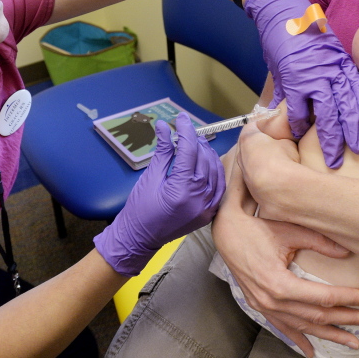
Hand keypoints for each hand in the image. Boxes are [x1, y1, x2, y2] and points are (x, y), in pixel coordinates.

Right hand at [94, 113, 225, 275]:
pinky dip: (214, 170)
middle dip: (196, 140)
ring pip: (215, 170)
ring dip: (207, 153)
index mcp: (181, 189)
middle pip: (204, 158)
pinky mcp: (209, 212)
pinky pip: (218, 186)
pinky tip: (206, 161)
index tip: (181, 118)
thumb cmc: (140, 209)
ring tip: (195, 143)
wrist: (140, 239)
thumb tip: (164, 127)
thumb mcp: (150, 177)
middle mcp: (199, 198)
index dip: (185, 131)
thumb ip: (162, 151)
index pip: (189, 151)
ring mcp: (207, 207)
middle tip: (185, 130)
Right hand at [212, 193, 358, 357]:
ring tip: (352, 341)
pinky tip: (312, 351)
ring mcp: (264, 306)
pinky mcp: (260, 306)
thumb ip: (319, 242)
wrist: (226, 231)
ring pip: (303, 326)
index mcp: (280, 284)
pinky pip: (283, 328)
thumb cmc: (257, 227)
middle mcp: (272, 301)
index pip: (323, 297)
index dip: (349, 299)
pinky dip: (299, 339)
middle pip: (317, 315)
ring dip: (329, 334)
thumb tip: (347, 252)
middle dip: (346, 319)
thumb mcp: (289, 230)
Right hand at [245, 0, 358, 167]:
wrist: (281, 7)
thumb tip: (313, 87)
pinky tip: (298, 134)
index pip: (357, 88)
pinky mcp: (295, 78)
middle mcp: (333, 70)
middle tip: (355, 150)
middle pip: (348, 106)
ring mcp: (315, 76)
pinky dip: (298, 123)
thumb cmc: (297, 26)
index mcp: (340, 61)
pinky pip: (300, 108)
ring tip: (333, 156)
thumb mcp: (317, 46)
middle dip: (351, 132)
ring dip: (330, 137)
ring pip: (329, 113)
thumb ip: (319, 69)